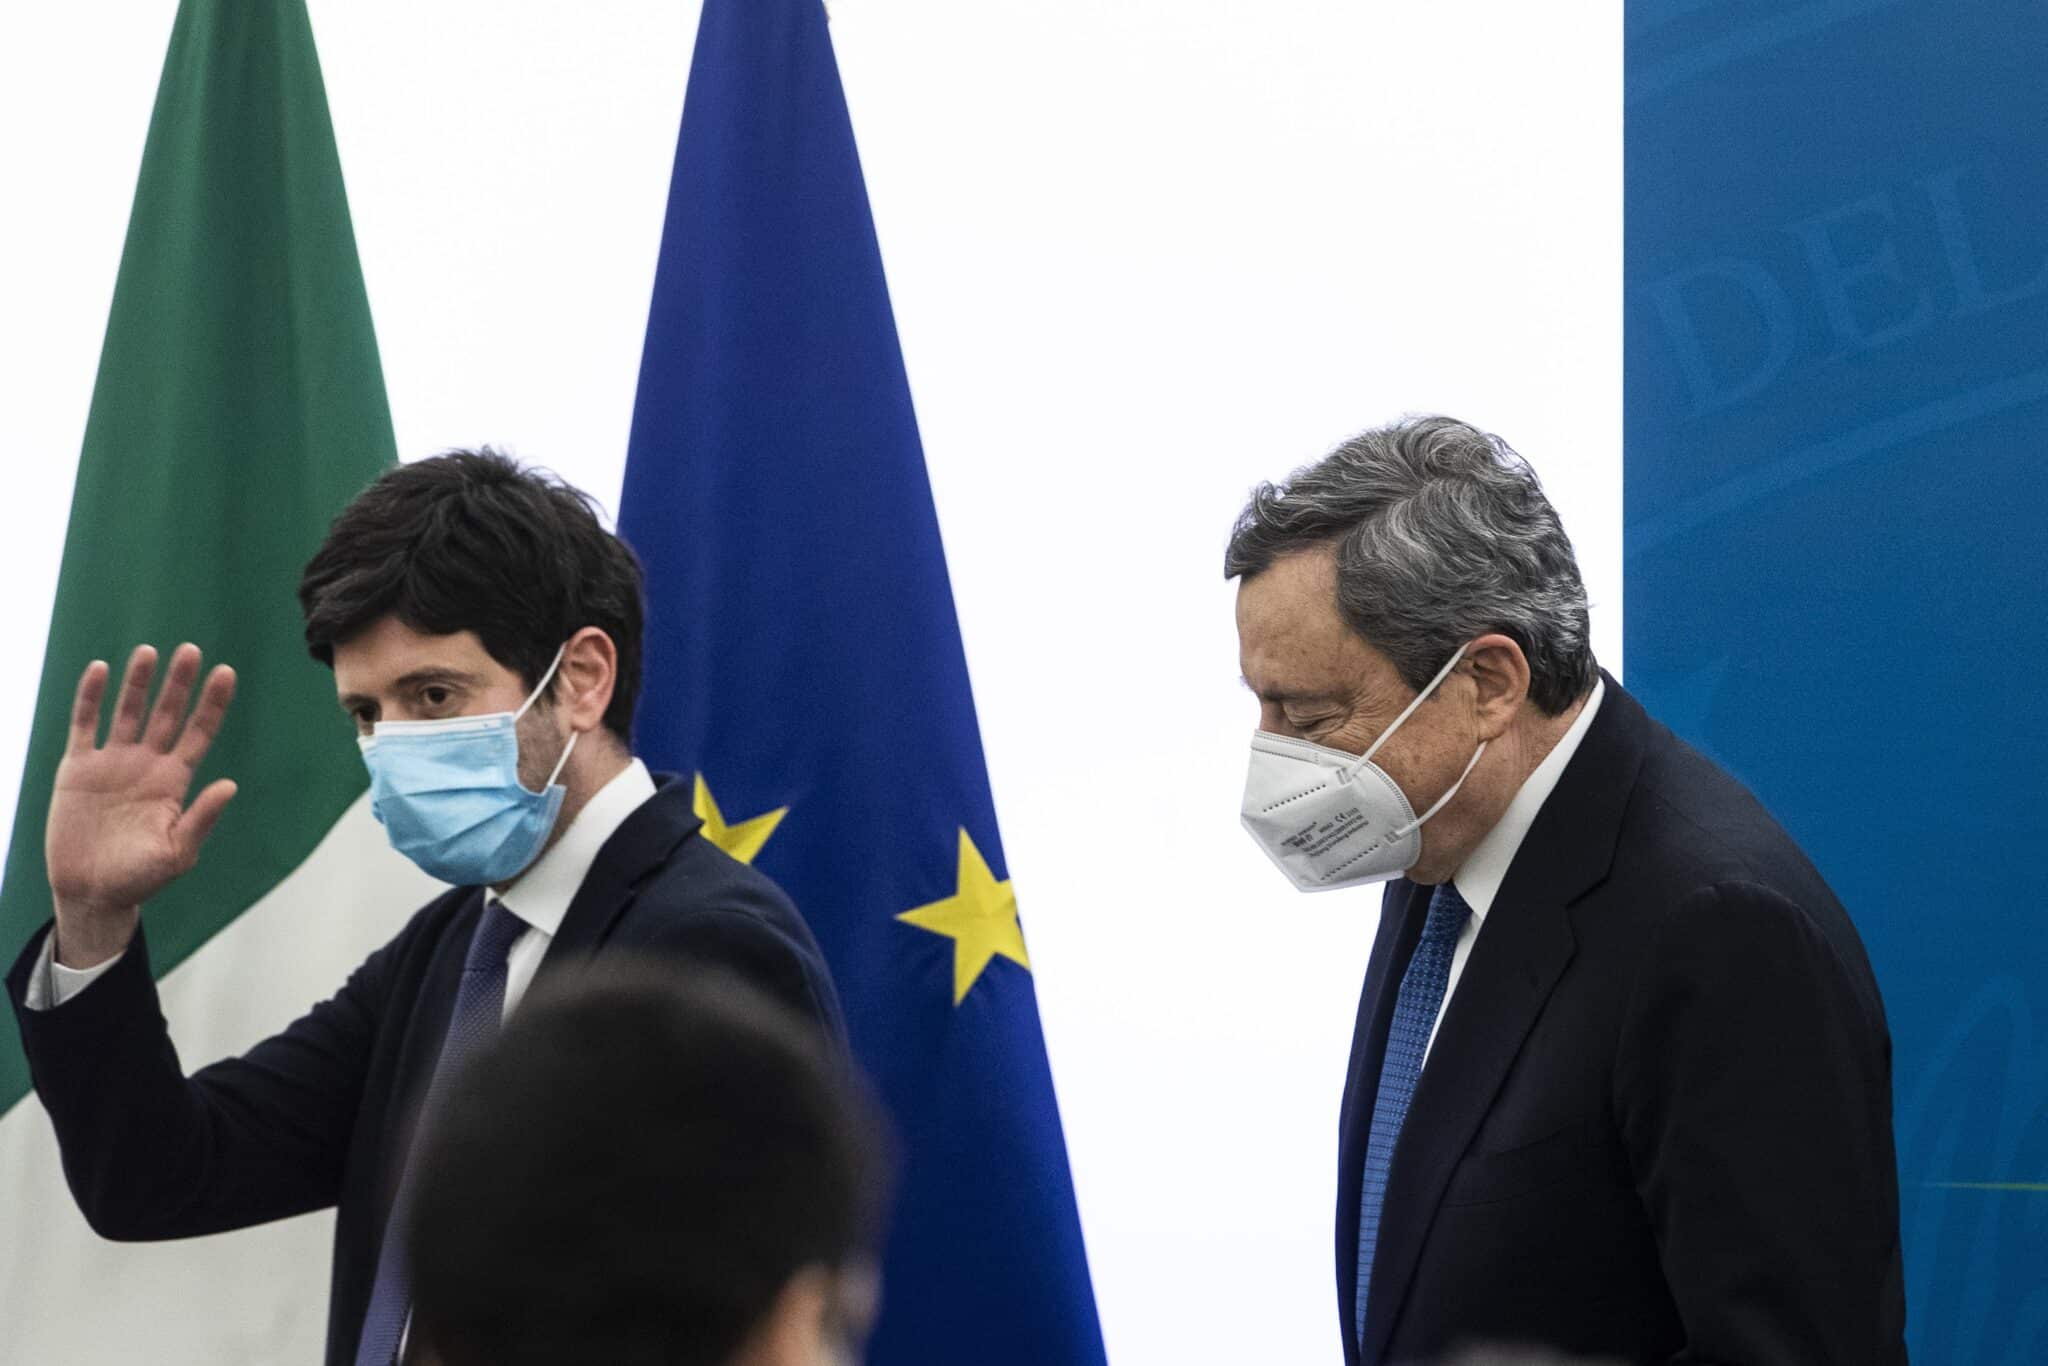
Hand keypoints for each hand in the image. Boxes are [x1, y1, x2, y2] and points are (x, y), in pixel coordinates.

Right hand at [45, 644, 237, 966]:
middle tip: (190, 650)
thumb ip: (201, 818)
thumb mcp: (177, 851)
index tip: (226, 672)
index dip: (212, 703)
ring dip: (138, 683)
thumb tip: (229, 785)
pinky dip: (90, 698)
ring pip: (128, 712)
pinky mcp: (78, 769)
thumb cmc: (140, 877)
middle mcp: (147, 764)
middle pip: (167, 714)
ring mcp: (112, 763)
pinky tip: (99, 670)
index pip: (199, 732)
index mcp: (175, 781)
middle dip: (178, 683)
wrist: (92, 892)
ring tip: (148, 651)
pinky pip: (84, 725)